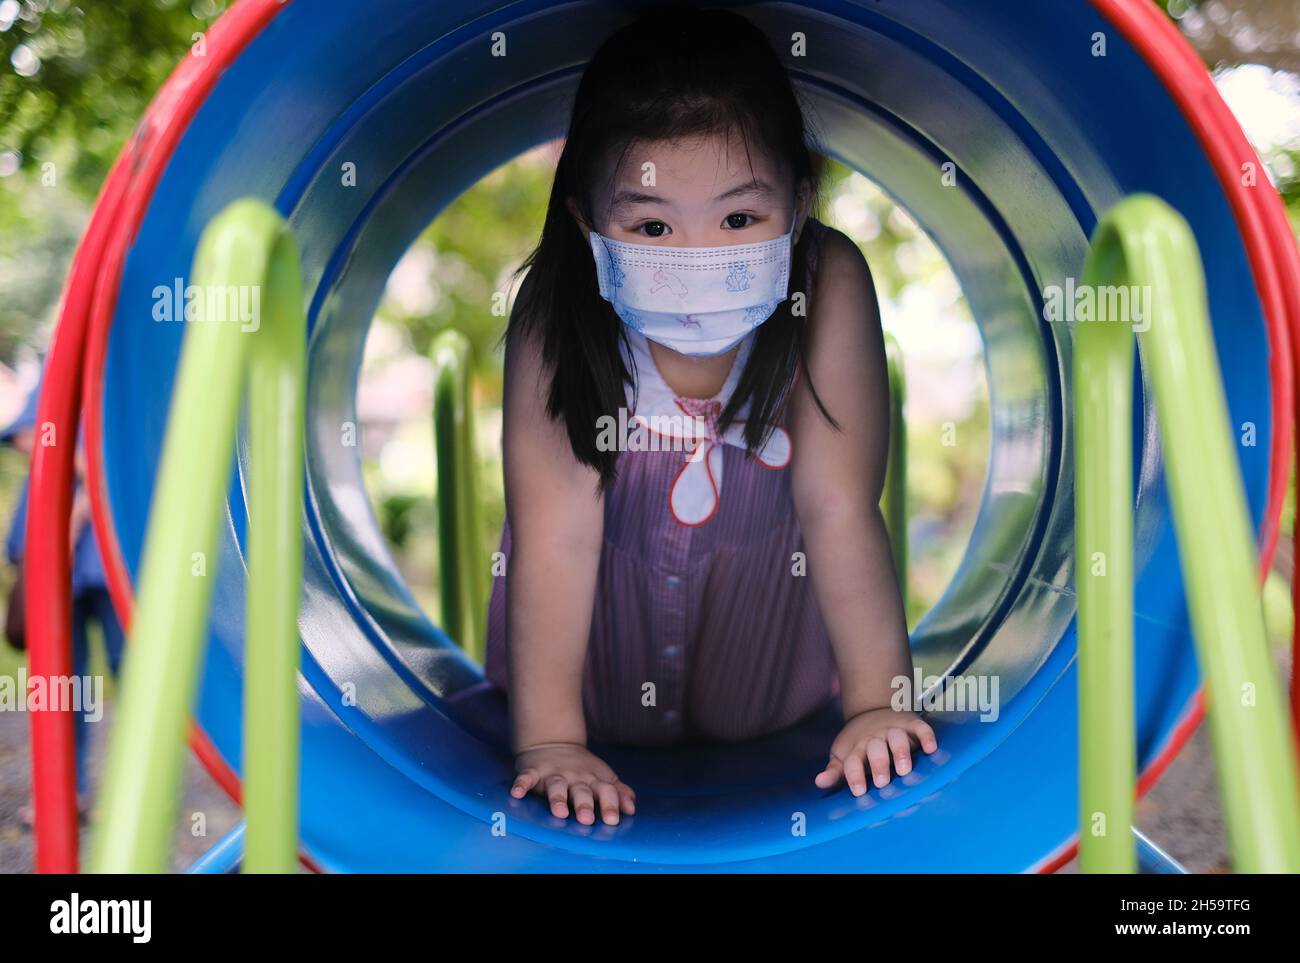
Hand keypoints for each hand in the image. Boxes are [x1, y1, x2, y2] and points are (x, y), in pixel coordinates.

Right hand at [511, 742, 636, 825]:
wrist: (553, 743)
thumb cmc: (582, 769)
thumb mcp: (603, 777)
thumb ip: (618, 792)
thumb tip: (632, 808)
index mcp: (594, 780)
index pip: (606, 791)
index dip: (610, 804)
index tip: (613, 820)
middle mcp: (575, 777)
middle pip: (581, 791)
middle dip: (584, 804)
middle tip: (586, 819)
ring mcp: (554, 773)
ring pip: (556, 786)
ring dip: (557, 798)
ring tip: (559, 811)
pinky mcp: (534, 771)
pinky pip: (527, 777)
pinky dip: (522, 784)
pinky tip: (517, 793)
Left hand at [814, 707, 936, 795]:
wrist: (871, 713)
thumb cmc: (858, 746)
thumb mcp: (844, 757)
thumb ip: (835, 771)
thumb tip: (819, 782)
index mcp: (856, 748)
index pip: (853, 761)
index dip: (855, 775)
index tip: (859, 791)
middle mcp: (874, 738)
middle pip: (875, 749)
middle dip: (878, 764)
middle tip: (882, 782)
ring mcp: (893, 730)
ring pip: (897, 738)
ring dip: (900, 752)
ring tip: (904, 769)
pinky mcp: (910, 724)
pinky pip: (920, 727)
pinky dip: (926, 736)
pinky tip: (930, 748)